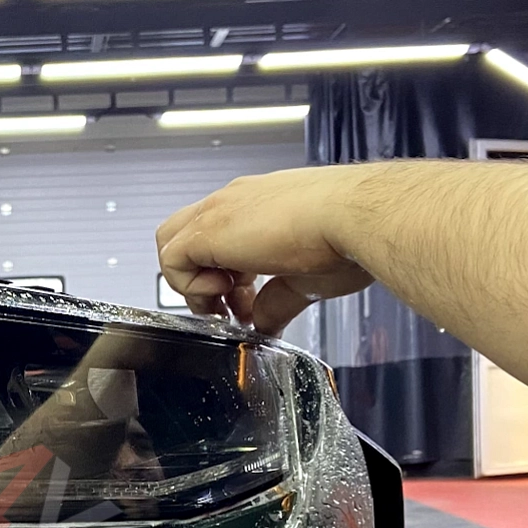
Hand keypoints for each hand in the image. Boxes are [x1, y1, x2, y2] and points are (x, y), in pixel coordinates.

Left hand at [155, 166, 376, 335]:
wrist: (356, 215)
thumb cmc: (348, 235)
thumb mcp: (307, 279)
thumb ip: (278, 302)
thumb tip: (266, 323)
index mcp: (258, 207)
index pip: (218, 236)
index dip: (224, 276)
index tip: (246, 302)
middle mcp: (234, 203)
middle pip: (184, 234)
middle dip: (198, 277)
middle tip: (227, 306)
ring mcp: (219, 211)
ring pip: (170, 242)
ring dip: (192, 282)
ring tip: (224, 305)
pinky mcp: (209, 229)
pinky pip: (171, 259)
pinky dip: (188, 285)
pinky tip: (223, 295)